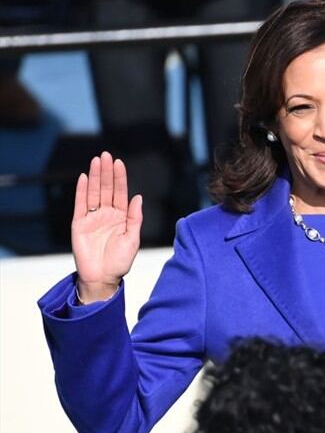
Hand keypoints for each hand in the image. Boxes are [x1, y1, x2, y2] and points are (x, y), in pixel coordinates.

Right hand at [72, 152, 142, 303]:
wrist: (103, 277)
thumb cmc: (120, 261)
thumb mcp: (132, 239)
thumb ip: (134, 218)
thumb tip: (138, 197)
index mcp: (121, 216)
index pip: (120, 192)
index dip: (119, 178)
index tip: (119, 163)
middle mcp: (106, 214)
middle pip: (106, 188)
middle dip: (106, 172)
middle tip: (106, 155)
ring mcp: (92, 218)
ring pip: (93, 193)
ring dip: (94, 177)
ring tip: (96, 161)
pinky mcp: (79, 224)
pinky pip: (80, 205)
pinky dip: (81, 191)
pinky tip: (82, 177)